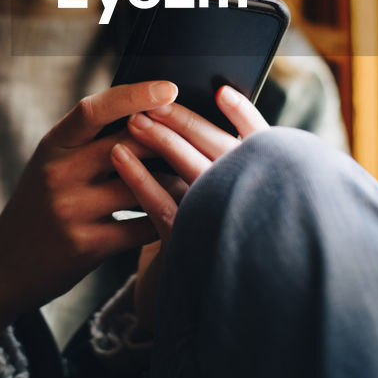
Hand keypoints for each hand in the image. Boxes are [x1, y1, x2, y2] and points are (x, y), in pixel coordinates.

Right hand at [0, 80, 177, 345]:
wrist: (5, 266)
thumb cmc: (39, 206)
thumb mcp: (51, 164)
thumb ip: (88, 141)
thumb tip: (146, 112)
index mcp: (53, 145)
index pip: (94, 109)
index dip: (135, 95)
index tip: (171, 88)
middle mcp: (59, 173)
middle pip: (126, 145)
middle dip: (167, 141)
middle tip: (199, 138)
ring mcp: (71, 210)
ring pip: (140, 187)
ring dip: (175, 182)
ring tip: (199, 175)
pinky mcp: (85, 246)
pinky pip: (139, 227)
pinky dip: (164, 218)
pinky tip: (182, 214)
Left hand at [111, 86, 269, 333]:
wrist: (175, 286)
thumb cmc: (191, 223)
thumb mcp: (209, 188)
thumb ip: (207, 154)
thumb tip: (176, 104)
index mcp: (258, 182)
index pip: (258, 142)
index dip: (243, 115)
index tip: (221, 91)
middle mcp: (246, 202)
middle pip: (219, 150)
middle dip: (183, 121)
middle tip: (153, 101)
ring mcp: (219, 224)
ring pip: (191, 173)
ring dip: (160, 142)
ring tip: (133, 121)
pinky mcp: (188, 245)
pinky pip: (162, 206)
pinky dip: (140, 177)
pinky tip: (120, 157)